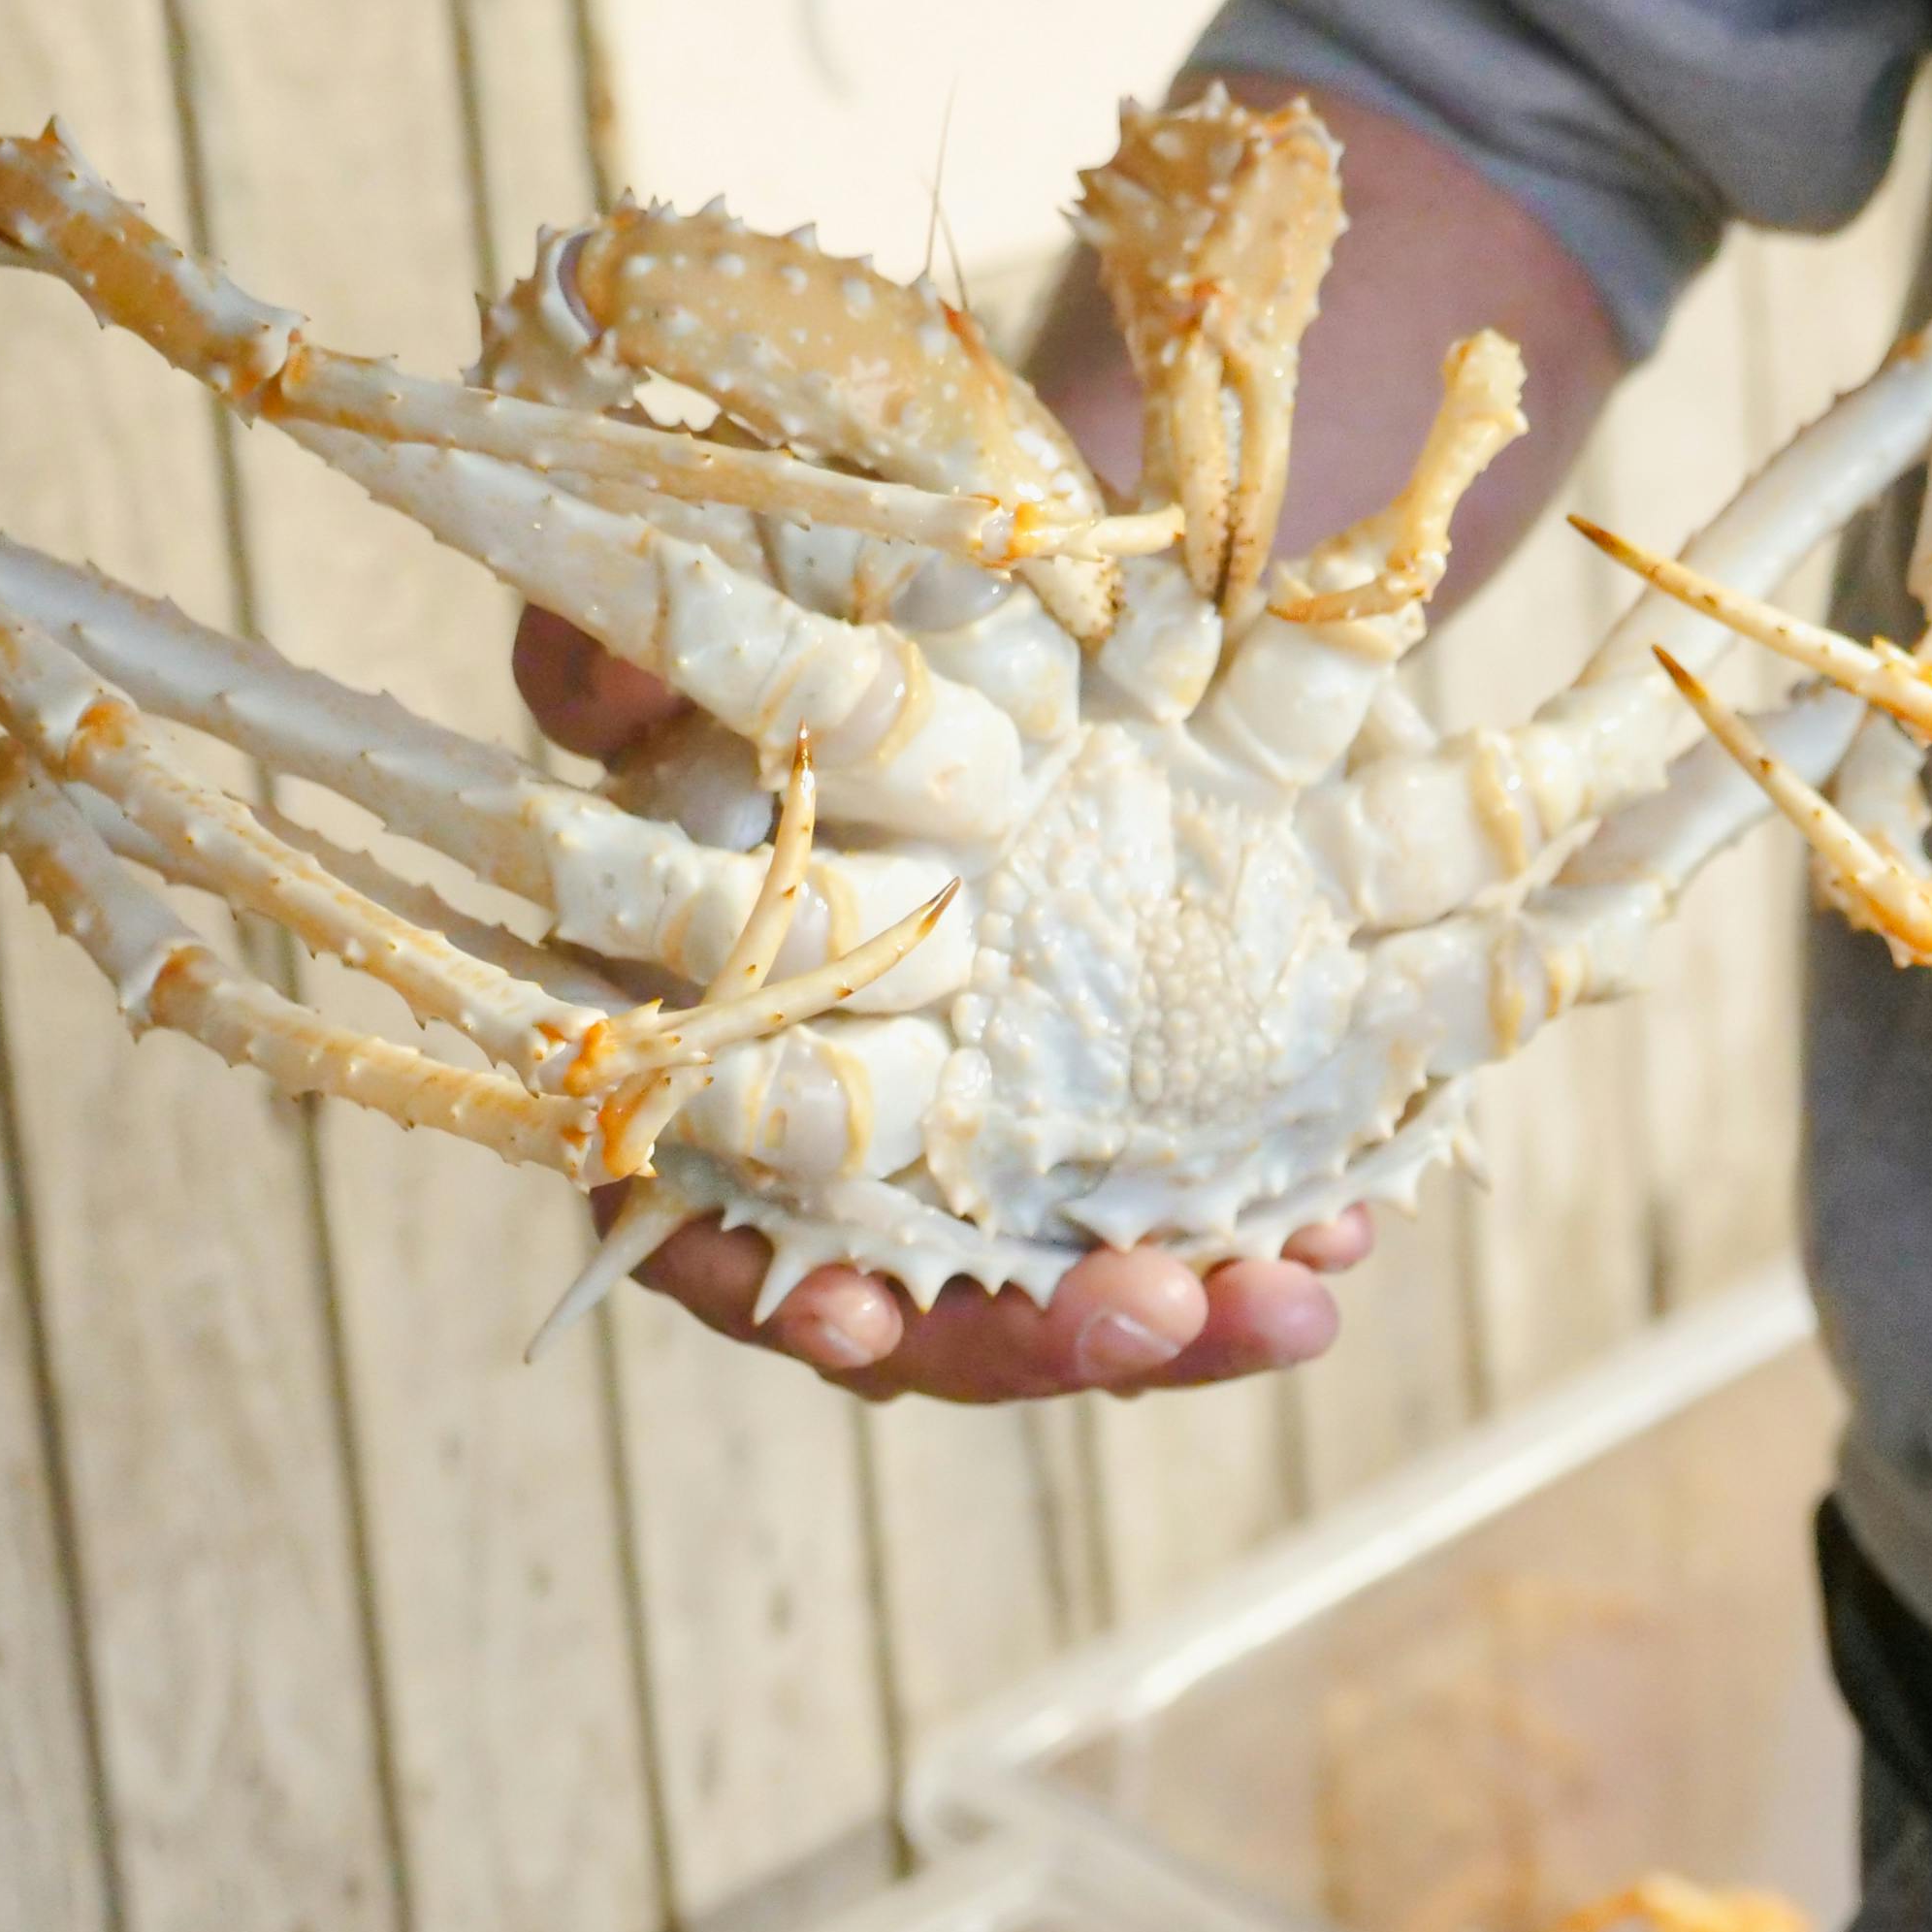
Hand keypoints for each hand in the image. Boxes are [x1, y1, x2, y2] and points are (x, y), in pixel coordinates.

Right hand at [517, 619, 1370, 1395]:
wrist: (998, 591)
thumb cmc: (803, 629)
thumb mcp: (702, 627)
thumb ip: (614, 671)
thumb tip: (587, 684)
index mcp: (722, 1078)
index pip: (721, 1246)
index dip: (778, 1295)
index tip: (845, 1319)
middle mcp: (869, 1154)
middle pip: (932, 1314)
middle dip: (1035, 1340)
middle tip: (1140, 1319)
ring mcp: (1008, 1151)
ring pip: (1080, 1291)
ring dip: (1182, 1319)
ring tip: (1287, 1300)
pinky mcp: (1136, 1119)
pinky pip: (1200, 1215)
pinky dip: (1266, 1233)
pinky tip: (1345, 1226)